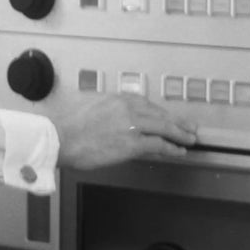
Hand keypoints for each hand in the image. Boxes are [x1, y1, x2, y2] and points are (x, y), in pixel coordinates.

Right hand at [47, 92, 197, 171]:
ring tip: (190, 138)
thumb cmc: (67, 126)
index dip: (161, 113)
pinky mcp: (132, 142)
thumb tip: (115, 120)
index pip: (147, 104)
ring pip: (164, 127)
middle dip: (177, 121)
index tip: (169, 117)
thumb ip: (107, 110)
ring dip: (180, 133)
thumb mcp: (91, 107)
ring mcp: (132, 124)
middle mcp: (128, 107)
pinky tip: (179, 151)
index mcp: (118, 98)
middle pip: (160, 114)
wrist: (59, 138)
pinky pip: (159, 144)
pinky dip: (171, 148)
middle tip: (190, 126)